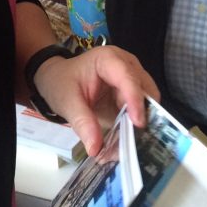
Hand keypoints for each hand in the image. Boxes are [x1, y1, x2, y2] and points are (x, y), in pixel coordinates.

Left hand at [33, 45, 158, 156]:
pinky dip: (136, 125)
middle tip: (135, 140)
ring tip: (128, 143)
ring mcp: (133, 79)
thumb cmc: (62, 83)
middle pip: (144, 89)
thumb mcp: (67, 102)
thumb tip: (95, 148)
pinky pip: (141, 110)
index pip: (127, 77)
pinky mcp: (133, 94)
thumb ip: (82, 122)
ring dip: (141, 122)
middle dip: (142, 113)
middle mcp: (127, 65)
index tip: (138, 122)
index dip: (135, 99)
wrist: (59, 79)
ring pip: (148, 102)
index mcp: (109, 59)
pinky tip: (126, 139)